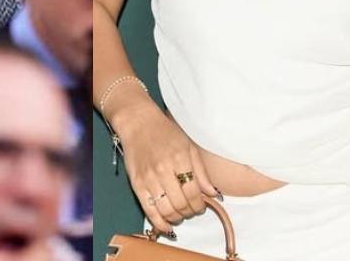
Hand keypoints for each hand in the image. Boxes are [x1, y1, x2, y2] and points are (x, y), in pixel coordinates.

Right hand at [114, 104, 218, 234]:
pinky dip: (159, 222)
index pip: (194, 193)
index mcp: (180, 159)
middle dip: (190, 212)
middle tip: (191, 210)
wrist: (138, 123)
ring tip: (180, 215)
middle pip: (181, 204)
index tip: (201, 206)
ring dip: (176, 218)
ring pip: (166, 210)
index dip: (200, 205)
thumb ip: (201, 172)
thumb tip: (213, 194)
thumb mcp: (189, 146)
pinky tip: (166, 226)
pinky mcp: (136, 184)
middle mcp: (163, 170)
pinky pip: (148, 210)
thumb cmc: (165, 133)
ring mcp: (148, 178)